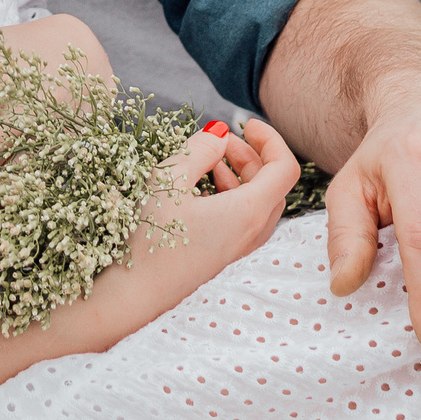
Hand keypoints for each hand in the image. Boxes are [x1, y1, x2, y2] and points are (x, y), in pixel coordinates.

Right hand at [84, 119, 298, 342]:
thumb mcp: (169, 181)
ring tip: (208, 161)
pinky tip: (201, 187)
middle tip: (220, 141)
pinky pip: (245, 218)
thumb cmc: (150, 237)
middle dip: (252, 153)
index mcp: (249, 213)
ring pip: (260, 201)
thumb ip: (199, 149)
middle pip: (273, 183)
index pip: (286, 167)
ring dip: (241, 174)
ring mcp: (241, 249)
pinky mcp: (226, 257)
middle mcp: (253, 233)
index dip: (271, 138)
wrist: (135, 296)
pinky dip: (233, 194)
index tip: (244, 123)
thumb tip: (220, 135)